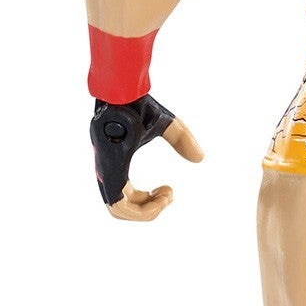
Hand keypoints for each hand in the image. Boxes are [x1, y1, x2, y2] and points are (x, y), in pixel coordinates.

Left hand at [90, 94, 202, 220]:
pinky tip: (164, 195)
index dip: (149, 202)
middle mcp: (108, 172)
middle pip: (122, 210)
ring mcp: (106, 173)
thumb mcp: (167, 127)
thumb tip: (199, 158)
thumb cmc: (139, 106)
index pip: (126, 197)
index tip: (168, 188)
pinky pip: (119, 206)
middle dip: (150, 210)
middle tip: (169, 194)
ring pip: (119, 212)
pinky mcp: (109, 172)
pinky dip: (143, 209)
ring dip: (149, 211)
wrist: (125, 94)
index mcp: (117, 165)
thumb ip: (181, 141)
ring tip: (168, 194)